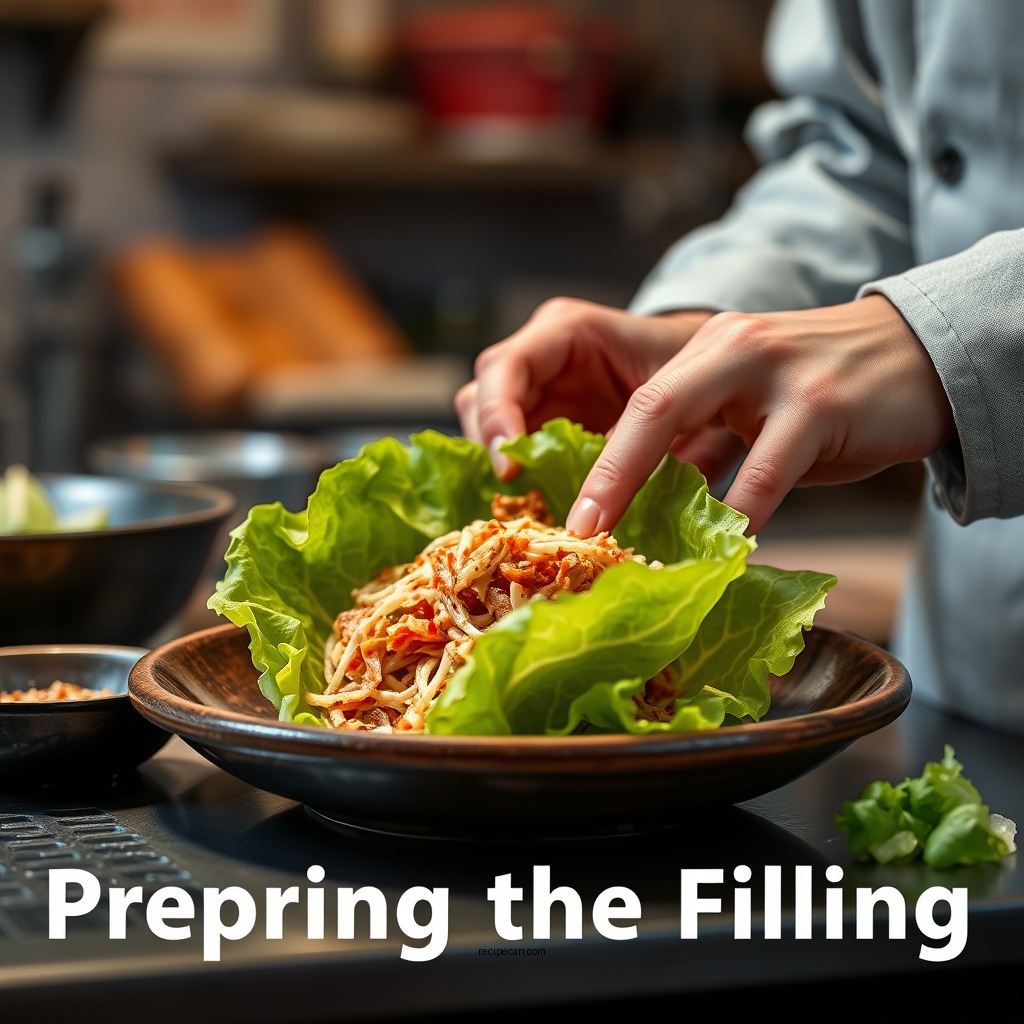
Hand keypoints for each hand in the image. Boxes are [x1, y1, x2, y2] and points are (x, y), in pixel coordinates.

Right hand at [455, 297, 716, 476]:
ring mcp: (537, 389)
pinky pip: (514, 450)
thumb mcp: (678, 392)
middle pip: (481, 397)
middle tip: (516, 490)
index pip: (506, 366)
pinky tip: (543, 499)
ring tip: (532, 497)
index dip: (498, 416)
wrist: (713, 364)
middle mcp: (541, 355)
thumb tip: (607, 494)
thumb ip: (645, 432)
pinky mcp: (543, 421)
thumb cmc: (696, 363)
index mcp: (569, 330)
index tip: (510, 468)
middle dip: (491, 446)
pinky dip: (523, 477)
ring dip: (503, 464)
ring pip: (487, 426)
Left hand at [565, 295, 955, 536]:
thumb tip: (657, 501)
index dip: (602, 463)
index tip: (575, 516)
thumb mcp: (759, 404)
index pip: (641, 404)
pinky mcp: (821, 403)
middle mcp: (733, 348)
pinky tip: (730, 546)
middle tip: (582, 530)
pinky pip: (768, 468)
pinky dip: (744, 512)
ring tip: (635, 548)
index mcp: (710, 348)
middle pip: (649, 408)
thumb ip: (712, 438)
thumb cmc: (832, 393)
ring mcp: (776, 372)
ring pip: (694, 427)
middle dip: (608, 474)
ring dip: (658, 496)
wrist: (926, 353)